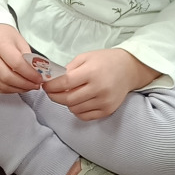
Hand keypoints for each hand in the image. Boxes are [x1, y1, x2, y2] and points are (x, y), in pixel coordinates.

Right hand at [0, 23, 42, 93]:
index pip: (16, 64)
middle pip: (7, 77)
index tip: (39, 78)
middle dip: (24, 84)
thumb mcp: (20, 40)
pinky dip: (9, 90)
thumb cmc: (4, 36)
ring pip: (1, 85)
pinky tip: (18, 87)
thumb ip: (27, 57)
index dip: (30, 74)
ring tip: (29, 87)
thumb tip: (36, 74)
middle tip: (36, 85)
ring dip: (18, 89)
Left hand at [45, 48, 159, 120]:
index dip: (51, 86)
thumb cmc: (105, 61)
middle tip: (51, 92)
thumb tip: (52, 81)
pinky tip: (78, 101)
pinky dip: (77, 110)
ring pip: (74, 109)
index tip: (45, 85)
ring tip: (67, 94)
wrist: (129, 69)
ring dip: (66, 103)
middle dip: (54, 96)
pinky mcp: (107, 110)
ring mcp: (104, 101)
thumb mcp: (85, 57)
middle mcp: (98, 88)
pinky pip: (84, 116)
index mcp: (91, 72)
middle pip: (68, 99)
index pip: (65, 83)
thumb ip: (68, 69)